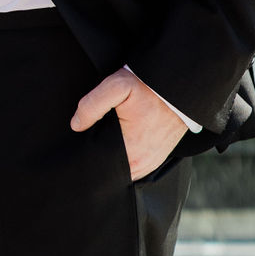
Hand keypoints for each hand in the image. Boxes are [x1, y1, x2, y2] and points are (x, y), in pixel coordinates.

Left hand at [70, 66, 187, 181]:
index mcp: (130, 153)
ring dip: (112, 157)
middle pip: (111, 169)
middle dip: (99, 157)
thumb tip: (76, 125)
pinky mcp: (157, 157)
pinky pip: (135, 164)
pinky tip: (118, 141)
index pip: (100, 166)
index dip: (88, 156)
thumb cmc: (148, 86)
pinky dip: (125, 155)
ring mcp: (152, 162)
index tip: (80, 145)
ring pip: (123, 168)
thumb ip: (92, 105)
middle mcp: (143, 164)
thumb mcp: (117, 86)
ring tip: (104, 139)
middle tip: (91, 138)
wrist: (178, 86)